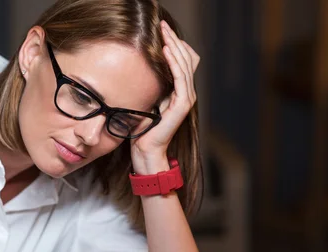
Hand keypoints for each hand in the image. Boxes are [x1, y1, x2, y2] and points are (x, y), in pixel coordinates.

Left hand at [131, 20, 199, 173]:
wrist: (146, 150)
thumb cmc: (142, 129)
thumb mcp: (145, 100)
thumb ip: (150, 86)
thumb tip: (142, 67)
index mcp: (178, 91)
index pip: (182, 60)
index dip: (174, 44)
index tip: (161, 30)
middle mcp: (186, 92)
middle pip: (186, 58)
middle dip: (173, 39)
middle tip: (163, 24)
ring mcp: (186, 98)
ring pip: (184, 65)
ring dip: (174, 46)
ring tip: (164, 32)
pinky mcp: (182, 105)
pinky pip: (180, 78)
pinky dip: (174, 63)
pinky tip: (166, 50)